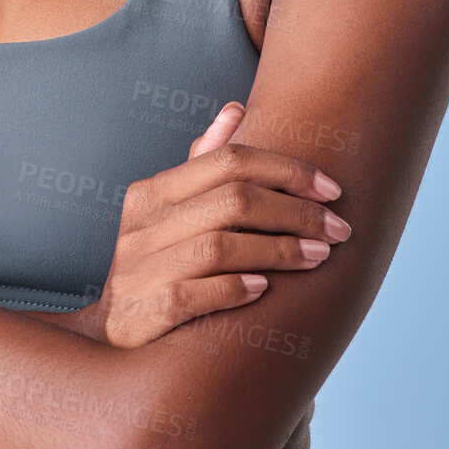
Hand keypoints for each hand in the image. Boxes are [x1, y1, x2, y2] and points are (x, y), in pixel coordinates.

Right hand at [66, 102, 349, 347]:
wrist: (110, 338)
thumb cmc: (156, 266)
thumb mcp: (170, 212)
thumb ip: (203, 164)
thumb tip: (235, 109)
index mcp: (153, 191)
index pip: (228, 161)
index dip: (287, 171)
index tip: (332, 189)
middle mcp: (142, 223)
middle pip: (233, 200)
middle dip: (295, 212)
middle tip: (338, 228)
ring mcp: (140, 267)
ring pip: (220, 246)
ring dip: (279, 250)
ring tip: (319, 256)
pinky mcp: (144, 311)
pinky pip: (195, 293)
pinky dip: (235, 288)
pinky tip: (266, 289)